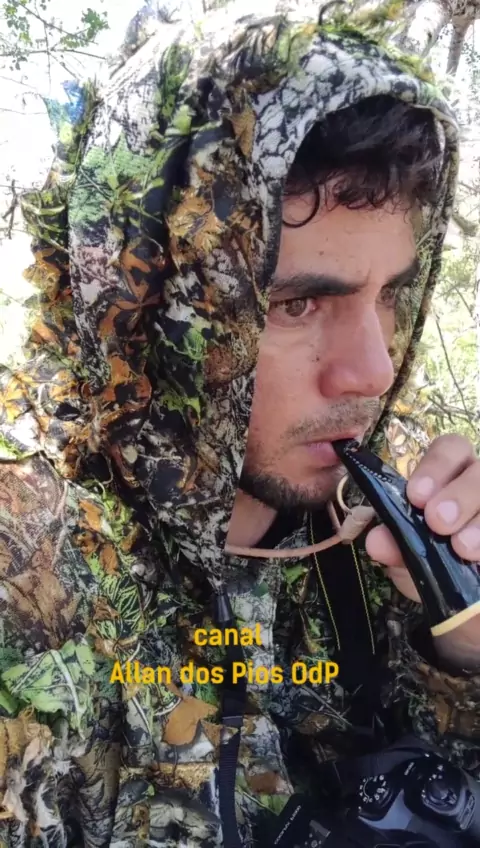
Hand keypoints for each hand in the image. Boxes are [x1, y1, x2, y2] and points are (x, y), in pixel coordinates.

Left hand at [365, 434, 479, 669]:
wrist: (464, 605)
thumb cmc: (433, 566)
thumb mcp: (408, 560)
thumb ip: (394, 547)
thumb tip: (377, 540)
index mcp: (451, 476)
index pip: (450, 449)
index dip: (435, 467)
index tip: (416, 496)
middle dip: (459, 493)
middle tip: (438, 522)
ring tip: (463, 549)